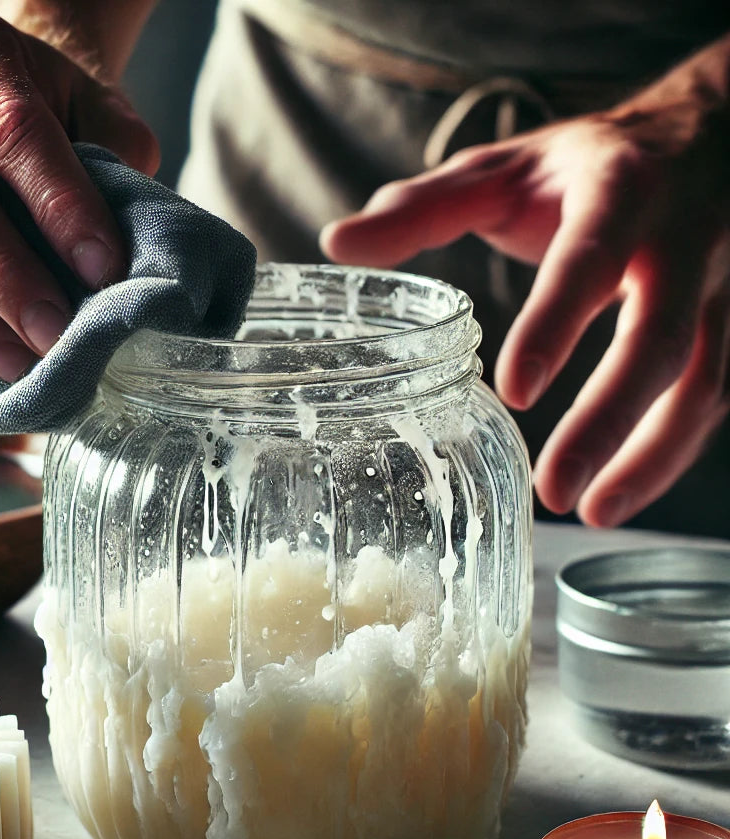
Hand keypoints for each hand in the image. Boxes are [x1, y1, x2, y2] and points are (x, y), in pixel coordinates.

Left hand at [320, 41, 729, 527]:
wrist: (709, 137)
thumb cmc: (585, 163)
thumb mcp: (502, 169)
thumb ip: (422, 207)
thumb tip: (336, 244)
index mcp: (620, 191)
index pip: (590, 260)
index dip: (557, 324)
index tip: (513, 390)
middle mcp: (684, 240)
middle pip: (661, 338)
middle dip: (610, 420)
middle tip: (557, 490)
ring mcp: (721, 286)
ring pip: (704, 380)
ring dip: (654, 456)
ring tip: (595, 513)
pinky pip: (712, 395)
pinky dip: (672, 449)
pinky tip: (625, 488)